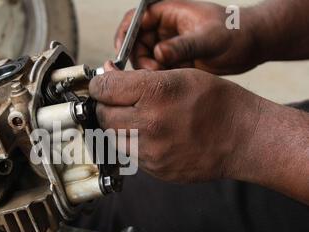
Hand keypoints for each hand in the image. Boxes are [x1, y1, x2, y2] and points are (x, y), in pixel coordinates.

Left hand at [89, 68, 262, 182]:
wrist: (243, 139)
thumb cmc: (216, 101)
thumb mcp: (179, 75)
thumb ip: (138, 76)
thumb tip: (107, 73)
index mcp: (156, 93)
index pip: (104, 89)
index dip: (99, 85)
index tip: (102, 85)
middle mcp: (149, 124)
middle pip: (103, 115)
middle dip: (105, 106)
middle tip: (116, 100)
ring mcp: (151, 151)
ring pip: (112, 137)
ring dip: (115, 126)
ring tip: (133, 117)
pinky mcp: (154, 169)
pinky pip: (128, 154)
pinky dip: (130, 142)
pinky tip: (148, 134)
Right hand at [115, 0, 261, 74]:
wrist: (251, 47)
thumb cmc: (235, 33)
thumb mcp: (209, 39)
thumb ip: (183, 46)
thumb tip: (158, 53)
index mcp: (169, 11)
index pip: (136, 19)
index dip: (125, 34)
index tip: (122, 51)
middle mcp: (165, 28)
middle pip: (135, 43)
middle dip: (139, 59)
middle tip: (153, 71)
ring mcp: (168, 45)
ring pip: (144, 60)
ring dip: (150, 71)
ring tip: (168, 74)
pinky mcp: (173, 61)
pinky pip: (156, 71)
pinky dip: (160, 77)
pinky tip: (175, 78)